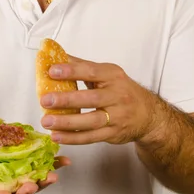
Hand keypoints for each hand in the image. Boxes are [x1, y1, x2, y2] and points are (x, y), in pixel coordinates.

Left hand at [40, 56, 160, 144]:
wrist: (148, 114)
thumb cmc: (120, 90)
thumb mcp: (106, 73)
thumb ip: (81, 66)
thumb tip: (56, 54)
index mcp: (113, 76)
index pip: (91, 71)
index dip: (71, 71)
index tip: (52, 71)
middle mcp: (117, 95)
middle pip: (91, 98)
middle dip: (67, 100)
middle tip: (45, 100)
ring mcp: (117, 116)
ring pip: (91, 121)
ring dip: (67, 123)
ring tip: (47, 121)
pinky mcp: (114, 133)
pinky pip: (91, 137)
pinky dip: (73, 138)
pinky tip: (57, 136)